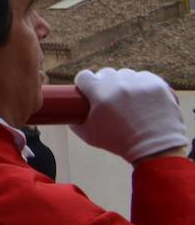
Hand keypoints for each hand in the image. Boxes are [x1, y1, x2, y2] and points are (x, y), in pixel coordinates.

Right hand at [71, 68, 187, 162]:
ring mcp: (139, 83)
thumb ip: (74, 122)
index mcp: (99, 93)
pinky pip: (144, 77)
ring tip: (129, 101)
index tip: (89, 92)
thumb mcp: (89, 135)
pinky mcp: (157, 84)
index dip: (85, 85)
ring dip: (124, 84)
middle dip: (105, 85)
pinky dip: (143, 85)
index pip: (84, 76)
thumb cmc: (120, 143)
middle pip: (105, 73)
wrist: (156, 150)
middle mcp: (118, 84)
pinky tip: (144, 98)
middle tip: (111, 100)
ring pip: (125, 74)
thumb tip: (68, 114)